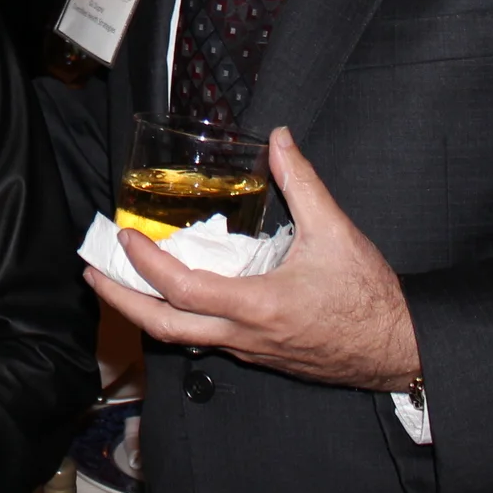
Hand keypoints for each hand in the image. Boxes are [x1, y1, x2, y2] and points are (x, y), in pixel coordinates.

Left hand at [87, 127, 419, 390]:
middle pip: (164, 327)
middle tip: (93, 273)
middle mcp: (244, 334)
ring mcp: (248, 349)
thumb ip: (302, 182)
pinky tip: (171, 296)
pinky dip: (177, 317)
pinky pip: (204, 338)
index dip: (147, 264)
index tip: (125, 237)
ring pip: (181, 337)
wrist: (399, 350)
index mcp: (258, 305)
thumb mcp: (336, 233)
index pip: (184, 289)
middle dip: (122, 301)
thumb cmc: (369, 298)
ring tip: (120, 281)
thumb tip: (279, 138)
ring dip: (144, 310)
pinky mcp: (258, 354)